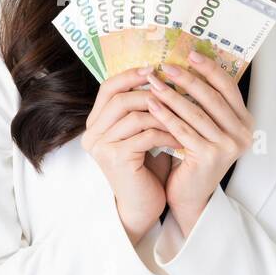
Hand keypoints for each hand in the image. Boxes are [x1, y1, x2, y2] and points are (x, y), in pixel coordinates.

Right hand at [81, 66, 184, 244]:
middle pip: (118, 98)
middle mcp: (92, 135)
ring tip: (182, 115)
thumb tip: (162, 76)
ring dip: (163, 114)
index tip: (154, 68)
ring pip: (134, 115)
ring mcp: (102, 147)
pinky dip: (166, 134)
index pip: (108, 88)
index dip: (130, 75)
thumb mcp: (142, 134)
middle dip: (149, 91)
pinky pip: (146, 135)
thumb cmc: (146, 169)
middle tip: (173, 88)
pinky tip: (180, 138)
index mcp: (95, 124)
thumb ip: (143, 110)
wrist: (143, 206)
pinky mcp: (117, 159)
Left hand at [142, 50, 254, 231]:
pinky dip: (165, 115)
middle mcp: (242, 133)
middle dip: (188, 79)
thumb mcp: (207, 127)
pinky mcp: (208, 156)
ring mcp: (227, 146)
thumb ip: (205, 103)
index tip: (190, 54)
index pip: (228, 87)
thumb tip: (186, 65)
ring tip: (153, 82)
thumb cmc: (195, 156)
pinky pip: (182, 129)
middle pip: (211, 97)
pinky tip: (151, 104)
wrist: (191, 195)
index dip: (209, 69)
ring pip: (195, 112)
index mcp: (245, 122)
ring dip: (172, 95)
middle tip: (167, 65)